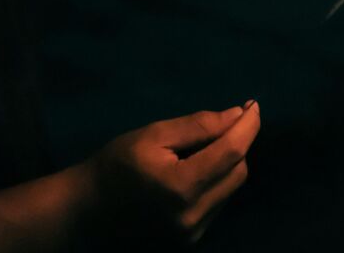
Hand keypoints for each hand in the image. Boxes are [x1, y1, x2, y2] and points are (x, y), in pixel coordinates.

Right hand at [82, 100, 260, 246]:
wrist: (90, 208)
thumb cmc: (118, 163)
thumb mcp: (154, 134)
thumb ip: (198, 126)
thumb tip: (236, 116)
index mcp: (181, 187)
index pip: (231, 153)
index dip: (247, 126)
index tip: (253, 104)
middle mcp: (193, 216)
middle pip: (237, 172)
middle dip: (237, 142)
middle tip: (224, 120)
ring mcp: (194, 232)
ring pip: (231, 188)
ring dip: (228, 162)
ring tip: (202, 146)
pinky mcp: (192, 239)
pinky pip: (219, 201)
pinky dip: (216, 180)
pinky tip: (196, 168)